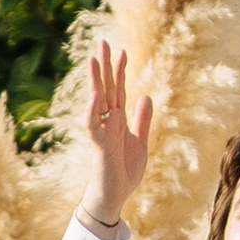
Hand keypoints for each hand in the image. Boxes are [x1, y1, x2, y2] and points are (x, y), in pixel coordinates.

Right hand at [83, 43, 152, 225]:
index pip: (119, 90)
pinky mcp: (100, 146)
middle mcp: (109, 122)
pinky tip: (95, 95)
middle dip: (105, 66)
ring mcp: (103, 132)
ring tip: (93, 59)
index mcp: (119, 121)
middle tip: (102, 42)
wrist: (115, 197)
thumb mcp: (140, 142)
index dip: (120, 71)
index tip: (122, 50)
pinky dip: (93, 111)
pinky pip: (94, 126)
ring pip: (97, 102)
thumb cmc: (124, 172)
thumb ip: (142, 120)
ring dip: (96, 81)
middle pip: (107, 89)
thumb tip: (146, 96)